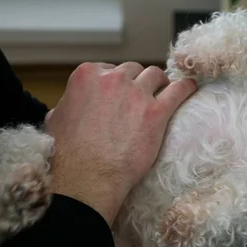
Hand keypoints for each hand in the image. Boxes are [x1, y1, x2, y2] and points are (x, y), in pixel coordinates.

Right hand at [45, 62, 195, 224]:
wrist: (87, 177)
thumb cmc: (68, 154)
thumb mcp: (55, 120)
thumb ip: (66, 105)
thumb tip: (66, 108)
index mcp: (87, 75)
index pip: (110, 69)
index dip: (118, 83)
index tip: (122, 94)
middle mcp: (113, 79)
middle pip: (134, 70)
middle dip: (138, 82)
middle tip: (142, 97)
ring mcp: (136, 94)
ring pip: (156, 75)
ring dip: (159, 84)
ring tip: (164, 93)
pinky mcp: (156, 113)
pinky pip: (178, 90)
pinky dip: (186, 87)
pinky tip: (191, 88)